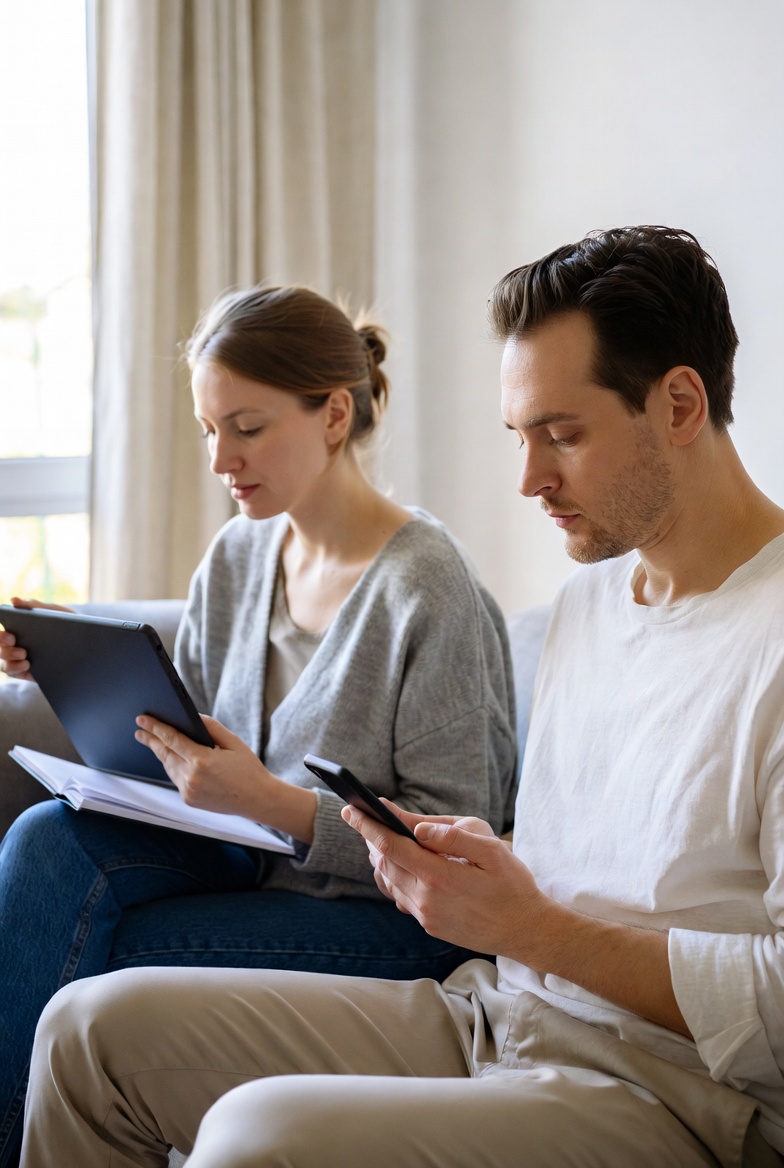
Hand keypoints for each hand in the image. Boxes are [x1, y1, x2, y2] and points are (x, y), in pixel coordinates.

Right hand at [0, 597, 74, 680]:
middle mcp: (15, 646)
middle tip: (19, 647)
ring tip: (25, 658)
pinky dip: (17, 671)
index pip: (2, 635)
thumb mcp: (53, 612)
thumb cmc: (66, 621)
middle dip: (6, 650)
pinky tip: (28, 666)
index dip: (1, 637)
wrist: (86, 639)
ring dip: (10, 662)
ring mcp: (21, 660)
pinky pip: (15, 674)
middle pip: (1, 650)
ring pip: (4, 664)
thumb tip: (14, 599)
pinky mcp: (29, 673)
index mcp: (18, 630)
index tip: (12, 636)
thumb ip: (34, 606)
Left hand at [134, 714, 316, 840]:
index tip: (142, 719)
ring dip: (161, 753)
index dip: (155, 727)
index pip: (171, 739)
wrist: (257, 800)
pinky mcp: (189, 800)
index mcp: (202, 760)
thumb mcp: (233, 742)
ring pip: (168, 767)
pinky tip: (172, 759)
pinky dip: (173, 767)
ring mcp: (188, 791)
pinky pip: (176, 779)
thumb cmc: (248, 769)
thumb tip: (193, 717)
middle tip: (139, 730)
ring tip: (154, 742)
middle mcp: (191, 777)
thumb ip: (211, 727)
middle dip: (150, 740)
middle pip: (164, 753)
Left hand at [342, 801, 544, 958]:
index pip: (391, 846)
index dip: (368, 826)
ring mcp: (426, 916)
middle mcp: (426, 899)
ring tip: (378, 839)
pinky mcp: (430, 925)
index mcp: (439, 877)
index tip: (351, 810)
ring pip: (389, 882)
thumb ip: (453, 837)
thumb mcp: (492, 852)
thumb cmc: (513, 886)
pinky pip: (401, 897)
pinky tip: (400, 866)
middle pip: (384, 863)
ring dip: (380, 858)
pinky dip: (393, 877)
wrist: (525, 931)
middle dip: (371, 839)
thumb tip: (418, 828)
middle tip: (363, 818)